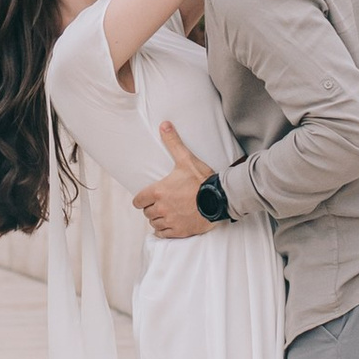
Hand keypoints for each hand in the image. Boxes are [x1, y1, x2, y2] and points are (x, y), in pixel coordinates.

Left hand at [134, 120, 216, 241]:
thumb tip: (164, 124)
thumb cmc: (202, 179)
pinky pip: (163, 234)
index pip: (138, 201)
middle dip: (152, 208)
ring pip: (154, 224)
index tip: (147, 197)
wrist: (220, 198)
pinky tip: (171, 224)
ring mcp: (170, 221)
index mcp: (158, 192)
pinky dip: (165, 230)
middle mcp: (161, 208)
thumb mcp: (186, 159)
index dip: (142, 199)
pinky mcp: (179, 231)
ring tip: (167, 213)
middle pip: (147, 213)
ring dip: (158, 219)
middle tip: (162, 203)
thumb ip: (173, 142)